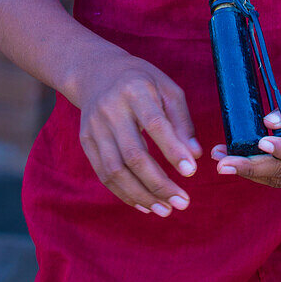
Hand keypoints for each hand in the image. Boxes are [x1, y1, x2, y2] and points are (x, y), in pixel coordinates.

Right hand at [75, 51, 201, 215]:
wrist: (96, 72)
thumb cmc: (141, 81)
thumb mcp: (166, 88)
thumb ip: (181, 120)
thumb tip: (194, 155)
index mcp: (134, 90)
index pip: (154, 124)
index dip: (172, 149)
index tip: (191, 172)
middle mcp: (110, 109)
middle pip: (133, 153)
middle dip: (159, 183)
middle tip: (182, 202)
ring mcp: (94, 126)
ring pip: (116, 170)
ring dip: (142, 195)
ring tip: (166, 209)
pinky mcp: (85, 141)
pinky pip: (104, 174)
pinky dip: (124, 193)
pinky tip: (144, 204)